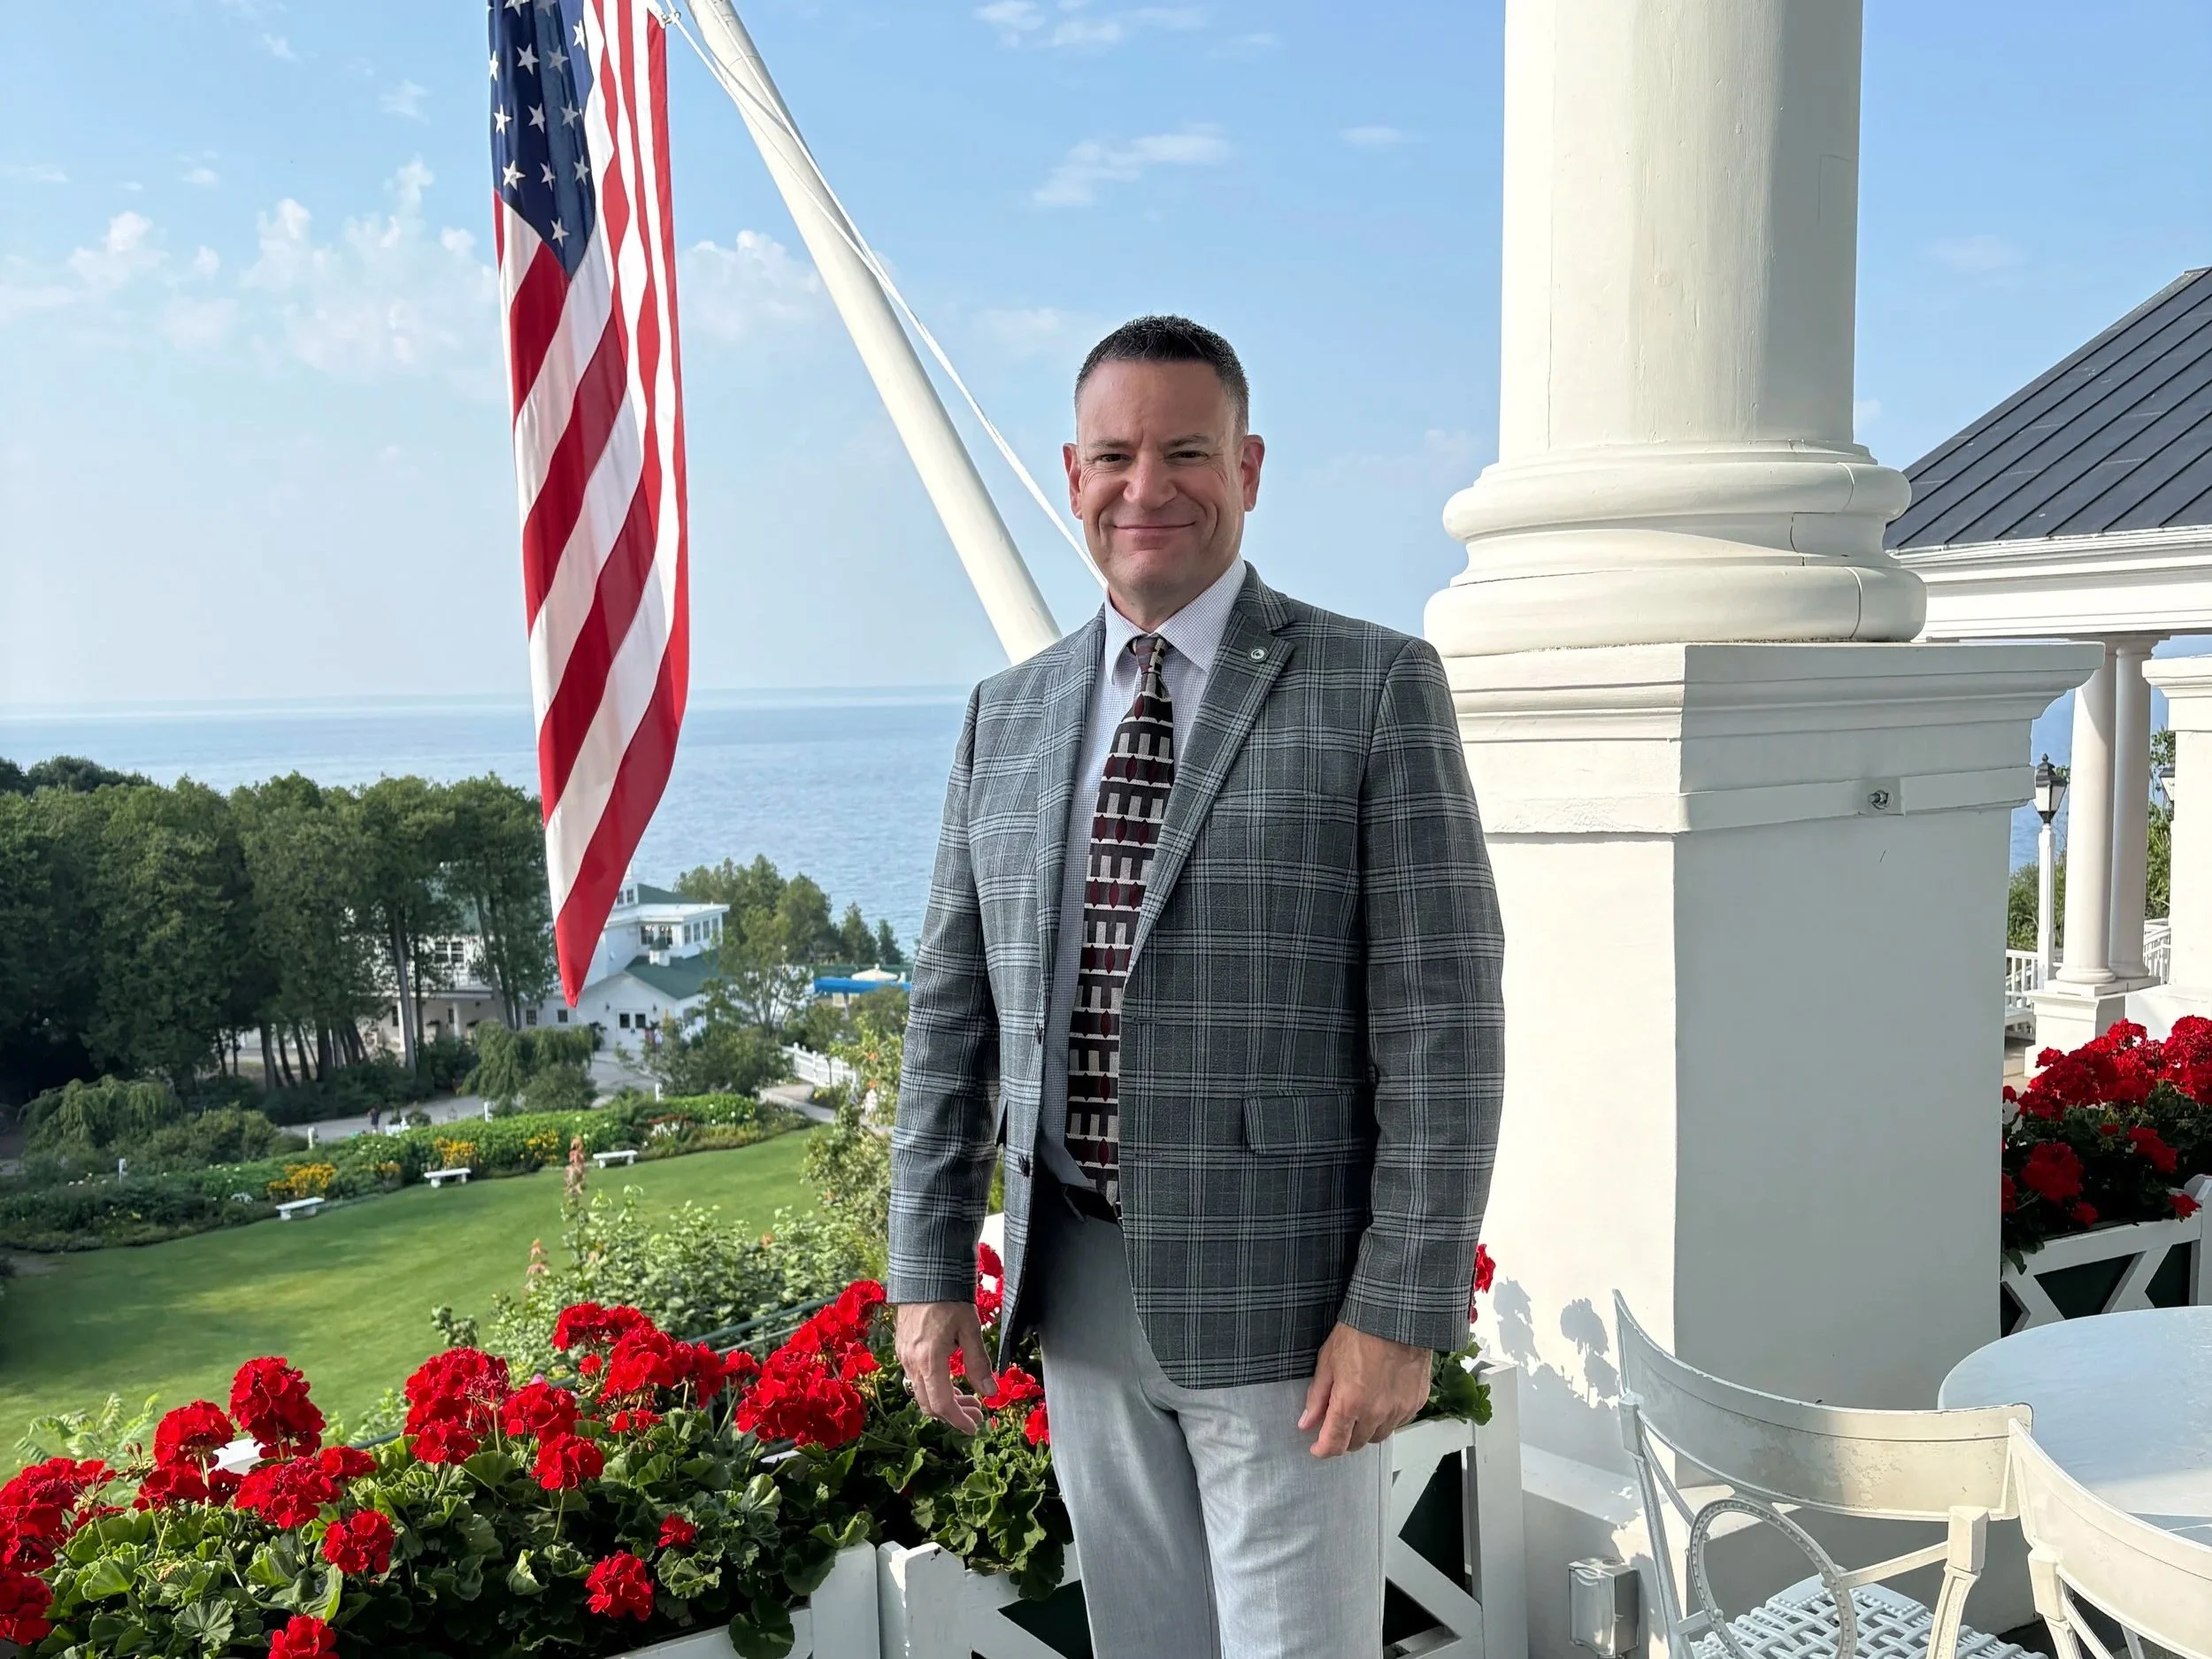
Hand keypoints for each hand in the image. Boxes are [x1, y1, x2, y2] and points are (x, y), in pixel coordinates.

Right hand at [893, 1300, 995, 1435]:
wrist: (924, 1273)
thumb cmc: (949, 1297)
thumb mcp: (970, 1329)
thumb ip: (978, 1363)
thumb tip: (990, 1393)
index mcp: (929, 1360)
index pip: (942, 1404)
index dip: (958, 1420)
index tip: (975, 1426)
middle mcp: (912, 1362)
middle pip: (929, 1405)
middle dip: (953, 1415)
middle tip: (977, 1413)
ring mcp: (904, 1356)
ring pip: (921, 1393)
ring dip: (944, 1402)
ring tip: (969, 1399)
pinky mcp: (903, 1349)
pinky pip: (916, 1379)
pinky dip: (934, 1388)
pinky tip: (951, 1382)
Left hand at [1298, 1323, 1429, 1457]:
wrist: (1397, 1315)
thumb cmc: (1361, 1331)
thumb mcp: (1328, 1360)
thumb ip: (1317, 1396)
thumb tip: (1306, 1421)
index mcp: (1350, 1403)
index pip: (1334, 1444)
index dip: (1323, 1450)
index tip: (1318, 1447)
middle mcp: (1376, 1412)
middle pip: (1356, 1443)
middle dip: (1344, 1437)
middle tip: (1338, 1419)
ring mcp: (1399, 1409)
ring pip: (1379, 1435)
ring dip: (1366, 1428)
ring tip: (1361, 1404)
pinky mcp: (1416, 1402)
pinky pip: (1398, 1421)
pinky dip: (1388, 1417)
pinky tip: (1381, 1397)